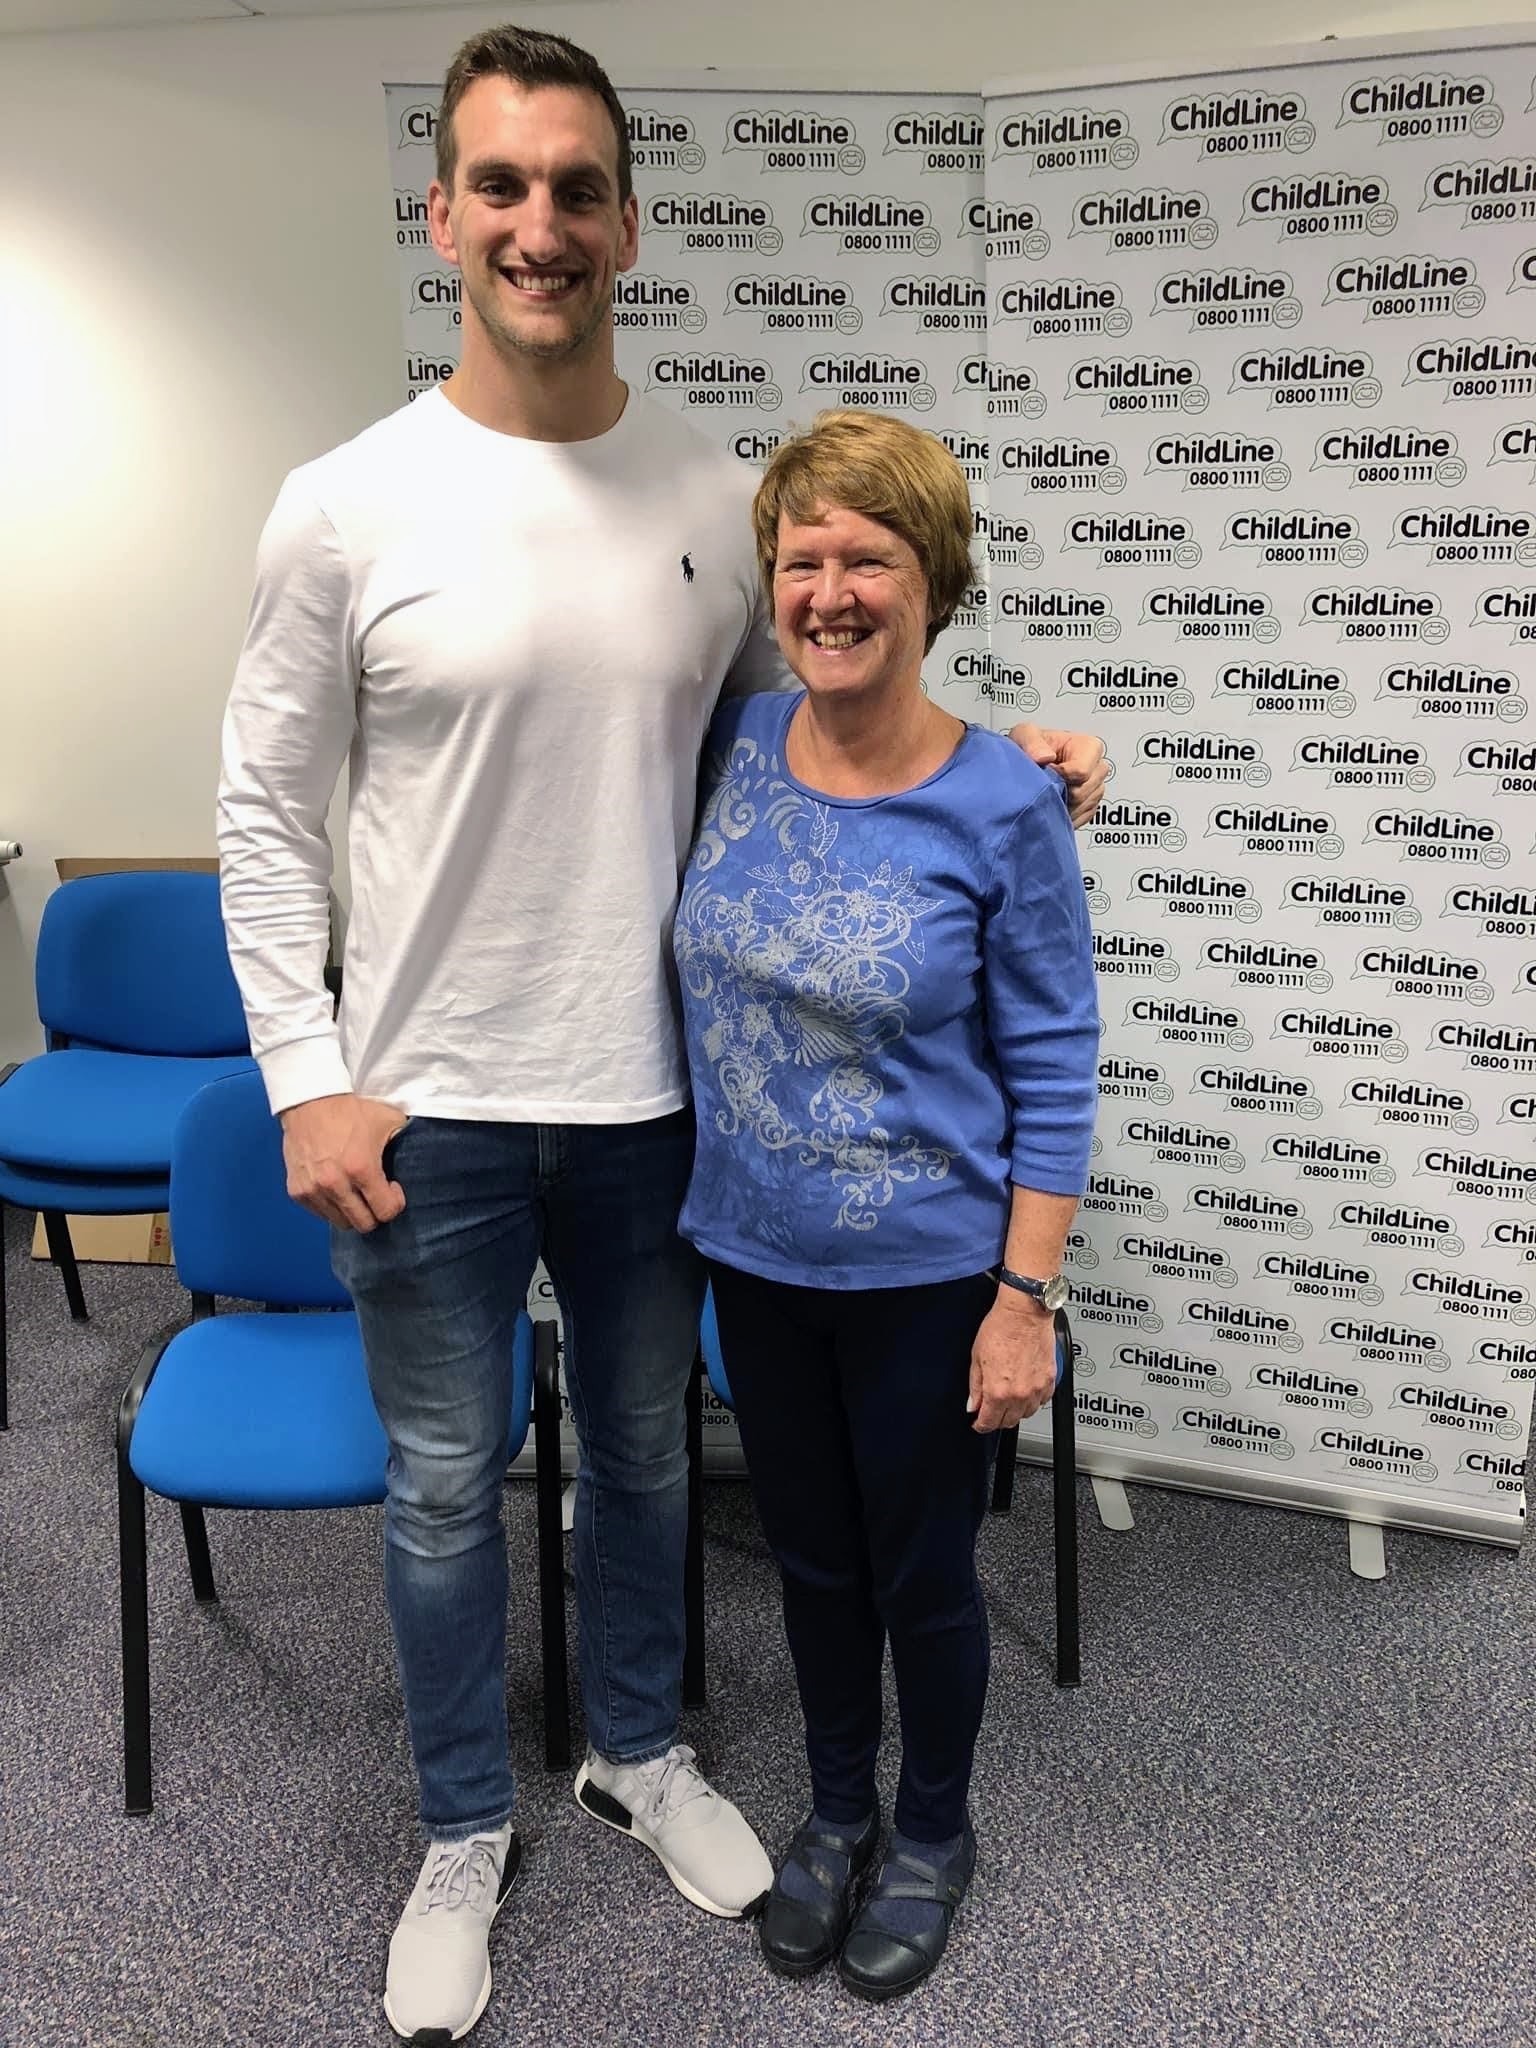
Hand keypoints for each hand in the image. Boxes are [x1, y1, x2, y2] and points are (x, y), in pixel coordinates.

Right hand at [279, 1093, 407, 1231]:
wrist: (310, 1100)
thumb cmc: (351, 1110)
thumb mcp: (388, 1120)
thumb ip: (403, 1142)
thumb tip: (415, 1160)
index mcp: (361, 1168)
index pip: (386, 1211)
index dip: (395, 1203)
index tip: (392, 1188)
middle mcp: (335, 1183)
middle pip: (364, 1224)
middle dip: (375, 1212)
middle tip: (375, 1195)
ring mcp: (313, 1189)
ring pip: (341, 1222)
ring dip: (352, 1211)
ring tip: (355, 1191)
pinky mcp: (297, 1191)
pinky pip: (320, 1213)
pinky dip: (331, 1206)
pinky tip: (337, 1187)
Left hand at [966, 1295, 1058, 1432]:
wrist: (1025, 1313)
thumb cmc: (1001, 1328)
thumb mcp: (977, 1358)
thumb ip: (975, 1386)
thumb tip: (973, 1404)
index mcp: (997, 1391)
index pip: (989, 1422)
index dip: (980, 1425)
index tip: (978, 1422)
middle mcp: (1019, 1394)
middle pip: (1008, 1422)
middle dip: (997, 1418)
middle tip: (991, 1408)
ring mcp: (1036, 1389)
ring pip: (1026, 1414)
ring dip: (1016, 1411)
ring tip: (1008, 1397)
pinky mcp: (1050, 1380)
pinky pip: (1042, 1401)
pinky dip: (1033, 1400)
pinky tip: (1025, 1389)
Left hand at [1009, 722, 1110, 826]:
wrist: (1026, 765)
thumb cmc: (1030, 749)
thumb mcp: (1024, 735)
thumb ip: (1032, 742)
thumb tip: (1044, 757)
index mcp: (1089, 747)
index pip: (1081, 772)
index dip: (1060, 776)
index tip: (1046, 773)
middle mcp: (1097, 768)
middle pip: (1082, 793)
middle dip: (1060, 792)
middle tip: (1044, 785)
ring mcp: (1095, 789)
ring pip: (1082, 807)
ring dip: (1061, 805)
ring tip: (1047, 794)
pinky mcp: (1090, 806)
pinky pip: (1081, 818)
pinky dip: (1064, 816)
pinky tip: (1053, 805)